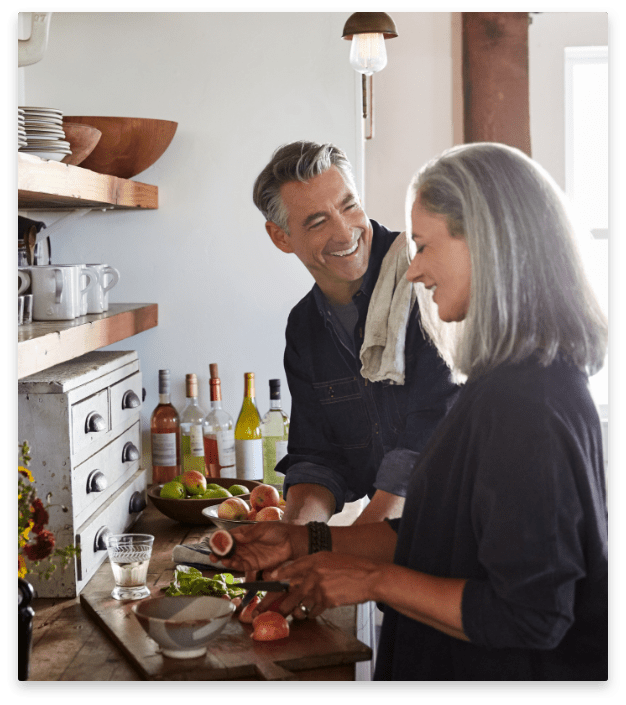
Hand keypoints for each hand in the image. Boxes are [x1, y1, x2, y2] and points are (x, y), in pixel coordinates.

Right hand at [209, 521, 298, 573]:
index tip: (213, 543)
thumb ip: (250, 534)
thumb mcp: (263, 528)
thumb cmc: (277, 531)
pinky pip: (241, 566)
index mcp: (243, 533)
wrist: (291, 542)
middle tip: (213, 556)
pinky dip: (234, 566)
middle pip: (227, 549)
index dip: (220, 539)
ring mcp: (247, 555)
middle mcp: (243, 545)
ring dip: (225, 560)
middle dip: (219, 553)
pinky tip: (231, 564)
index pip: (228, 536)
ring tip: (223, 560)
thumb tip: (236, 537)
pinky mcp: (253, 564)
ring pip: (232, 558)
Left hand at [268, 552, 384, 618]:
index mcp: (316, 559)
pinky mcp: (327, 600)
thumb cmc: (354, 567)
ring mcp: (320, 587)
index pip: (292, 567)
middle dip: (281, 602)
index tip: (269, 579)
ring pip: (303, 602)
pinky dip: (313, 612)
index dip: (279, 573)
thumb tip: (301, 576)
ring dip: (299, 609)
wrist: (371, 577)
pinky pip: (314, 609)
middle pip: (292, 590)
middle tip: (273, 609)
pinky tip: (315, 611)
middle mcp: (315, 572)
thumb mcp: (332, 559)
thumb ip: (315, 565)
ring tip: (292, 614)